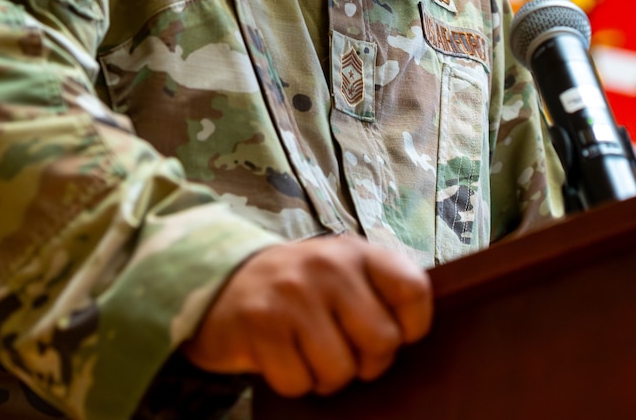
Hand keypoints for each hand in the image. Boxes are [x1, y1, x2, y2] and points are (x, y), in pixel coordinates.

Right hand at [182, 235, 432, 397]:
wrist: (221, 282)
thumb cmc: (298, 288)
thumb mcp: (342, 271)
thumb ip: (379, 291)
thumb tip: (413, 335)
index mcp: (357, 252)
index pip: (414, 291)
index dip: (413, 327)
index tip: (396, 335)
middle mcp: (328, 267)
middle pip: (382, 341)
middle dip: (368, 362)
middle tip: (348, 353)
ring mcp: (293, 296)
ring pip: (341, 370)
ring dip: (328, 377)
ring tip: (312, 356)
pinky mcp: (260, 327)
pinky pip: (299, 383)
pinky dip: (295, 382)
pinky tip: (284, 359)